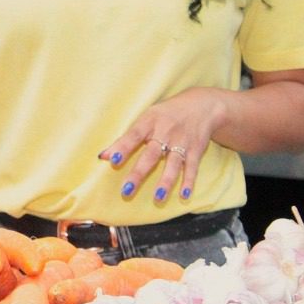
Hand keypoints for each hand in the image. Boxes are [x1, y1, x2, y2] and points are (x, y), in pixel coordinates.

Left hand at [99, 88, 225, 206]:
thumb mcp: (146, 119)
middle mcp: (166, 132)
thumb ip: (126, 138)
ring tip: (158, 198)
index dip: (123, 147)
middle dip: (139, 173)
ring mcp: (182, 142)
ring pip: (173, 164)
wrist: (201, 105)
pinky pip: (191, 168)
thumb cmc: (166, 115)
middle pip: (151, 154)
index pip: (134, 135)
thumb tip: (102, 156)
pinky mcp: (196, 150)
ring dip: (166, 181)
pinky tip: (184, 195)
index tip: (113, 160)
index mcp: (150, 122)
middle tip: (126, 190)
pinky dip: (188, 182)